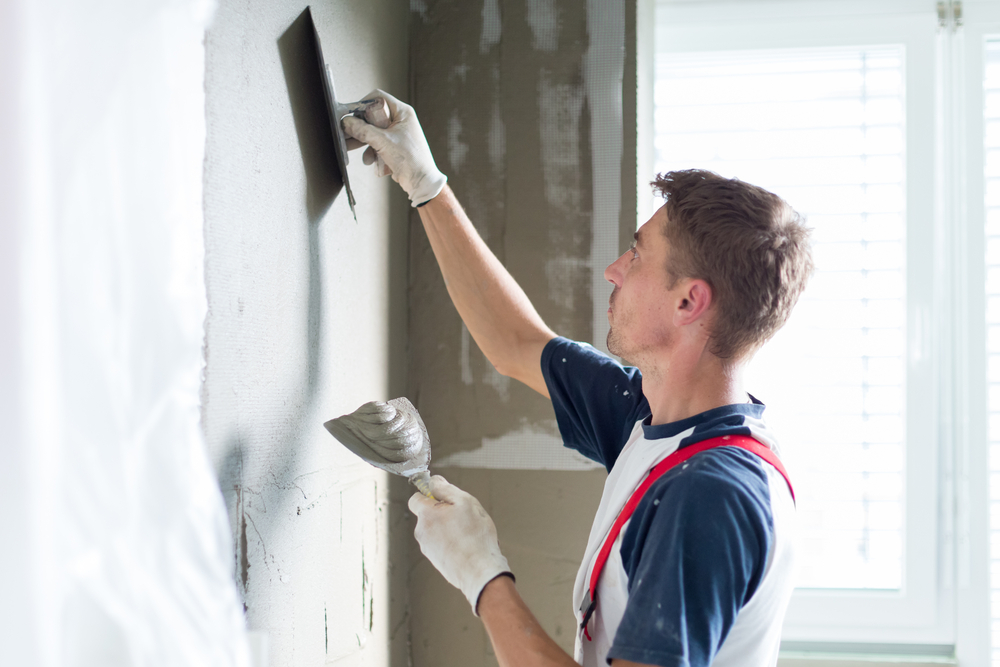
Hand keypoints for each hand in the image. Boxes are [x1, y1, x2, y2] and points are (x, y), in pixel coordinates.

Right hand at [342, 89, 447, 206]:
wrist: (421, 182)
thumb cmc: (411, 160)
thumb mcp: (383, 142)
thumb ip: (363, 130)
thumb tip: (346, 122)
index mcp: (402, 112)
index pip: (378, 98)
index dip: (363, 105)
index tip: (351, 116)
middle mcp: (400, 120)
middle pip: (372, 116)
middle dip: (359, 127)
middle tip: (346, 134)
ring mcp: (396, 133)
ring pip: (373, 131)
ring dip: (364, 142)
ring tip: (353, 148)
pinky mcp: (393, 146)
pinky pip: (377, 143)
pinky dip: (371, 151)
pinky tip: (370, 160)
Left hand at [408, 476, 512, 613]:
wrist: (479, 571)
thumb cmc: (475, 537)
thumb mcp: (465, 502)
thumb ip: (445, 488)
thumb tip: (434, 481)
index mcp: (426, 515)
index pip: (415, 498)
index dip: (430, 494)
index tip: (444, 498)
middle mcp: (422, 532)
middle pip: (427, 514)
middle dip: (442, 512)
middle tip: (463, 516)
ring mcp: (427, 548)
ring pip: (436, 530)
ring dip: (448, 528)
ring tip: (468, 533)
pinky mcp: (435, 561)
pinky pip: (441, 544)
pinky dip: (451, 542)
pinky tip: (467, 545)